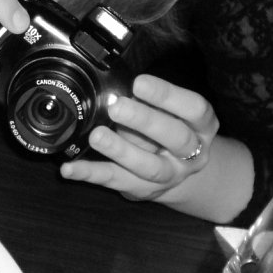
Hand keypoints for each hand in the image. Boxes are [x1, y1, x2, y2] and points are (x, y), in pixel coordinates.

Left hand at [59, 73, 220, 203]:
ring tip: (97, 136)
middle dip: (145, 121)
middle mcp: (192, 153)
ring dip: (120, 150)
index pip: (194, 109)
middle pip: (175, 138)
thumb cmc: (172, 127)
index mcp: (202, 125)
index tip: (139, 83)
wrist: (181, 171)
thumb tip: (119, 86)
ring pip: (148, 166)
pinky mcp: (143, 189)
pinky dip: (90, 174)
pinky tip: (70, 168)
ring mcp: (169, 175)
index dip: (168, 95)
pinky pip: (116, 181)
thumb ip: (152, 100)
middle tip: (117, 106)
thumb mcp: (174, 110)